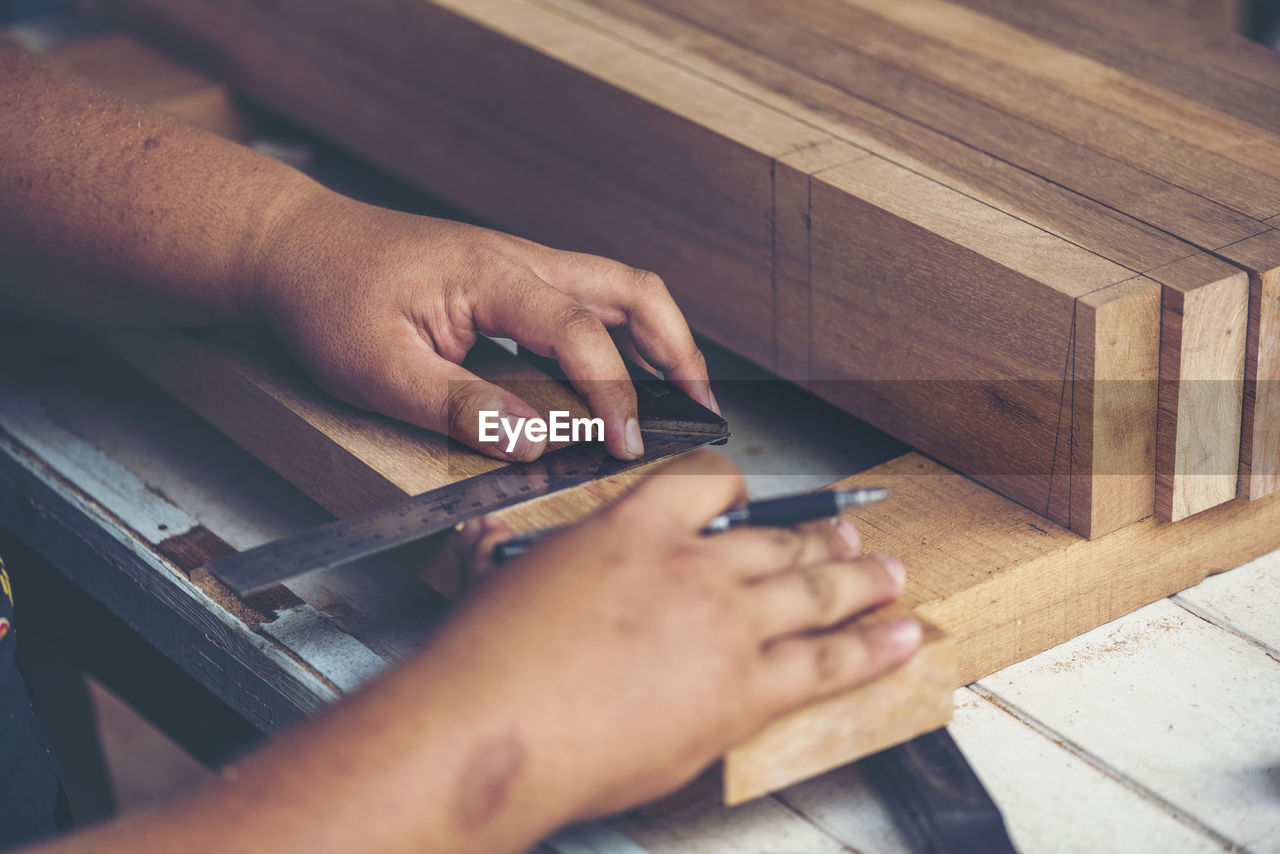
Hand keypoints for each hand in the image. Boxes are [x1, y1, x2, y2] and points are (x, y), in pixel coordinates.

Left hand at [253, 189, 716, 460]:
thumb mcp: (376, 369)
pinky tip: (619, 377)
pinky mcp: (508, 277)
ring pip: (616, 288)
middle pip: (629, 288)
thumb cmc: (325, 298)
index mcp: (490, 275)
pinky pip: (585, 299)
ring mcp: (517, 263)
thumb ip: (460, 407)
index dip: (613, 393)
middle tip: (700, 408)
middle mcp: (518, 259)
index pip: (579, 332)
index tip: (626, 445)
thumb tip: (536, 442)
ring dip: (658, 338)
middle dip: (677, 349)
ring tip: (681, 395)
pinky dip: (619, 337)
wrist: (291, 247)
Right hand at [450, 451, 920, 824]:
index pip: (708, 486)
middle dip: (821, 538)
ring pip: (814, 589)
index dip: (740, 492)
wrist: (495, 728)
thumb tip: (485, 536)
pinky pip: (827, 661)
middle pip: (777, 538)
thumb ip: (512, 551)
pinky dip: (872, 649)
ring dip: (861, 582)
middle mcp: (692, 564)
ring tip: (889, 576)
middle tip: (849, 540)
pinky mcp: (744, 688)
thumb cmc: (485, 663)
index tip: (753, 502)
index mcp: (633, 527)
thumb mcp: (496, 578)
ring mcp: (726, 624)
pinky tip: (898, 639)